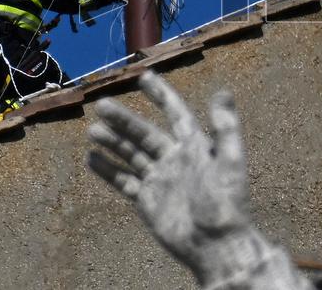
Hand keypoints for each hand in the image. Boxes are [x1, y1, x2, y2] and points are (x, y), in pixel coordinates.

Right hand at [87, 71, 262, 285]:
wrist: (216, 244)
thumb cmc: (227, 203)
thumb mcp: (230, 161)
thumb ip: (225, 128)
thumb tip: (224, 91)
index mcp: (194, 146)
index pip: (175, 114)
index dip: (161, 95)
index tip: (144, 76)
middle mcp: (175, 159)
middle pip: (144, 133)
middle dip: (124, 119)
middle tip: (102, 105)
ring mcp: (160, 179)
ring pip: (131, 154)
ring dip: (113, 142)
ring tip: (93, 130)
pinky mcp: (148, 200)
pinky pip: (124, 181)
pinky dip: (108, 170)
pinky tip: (92, 159)